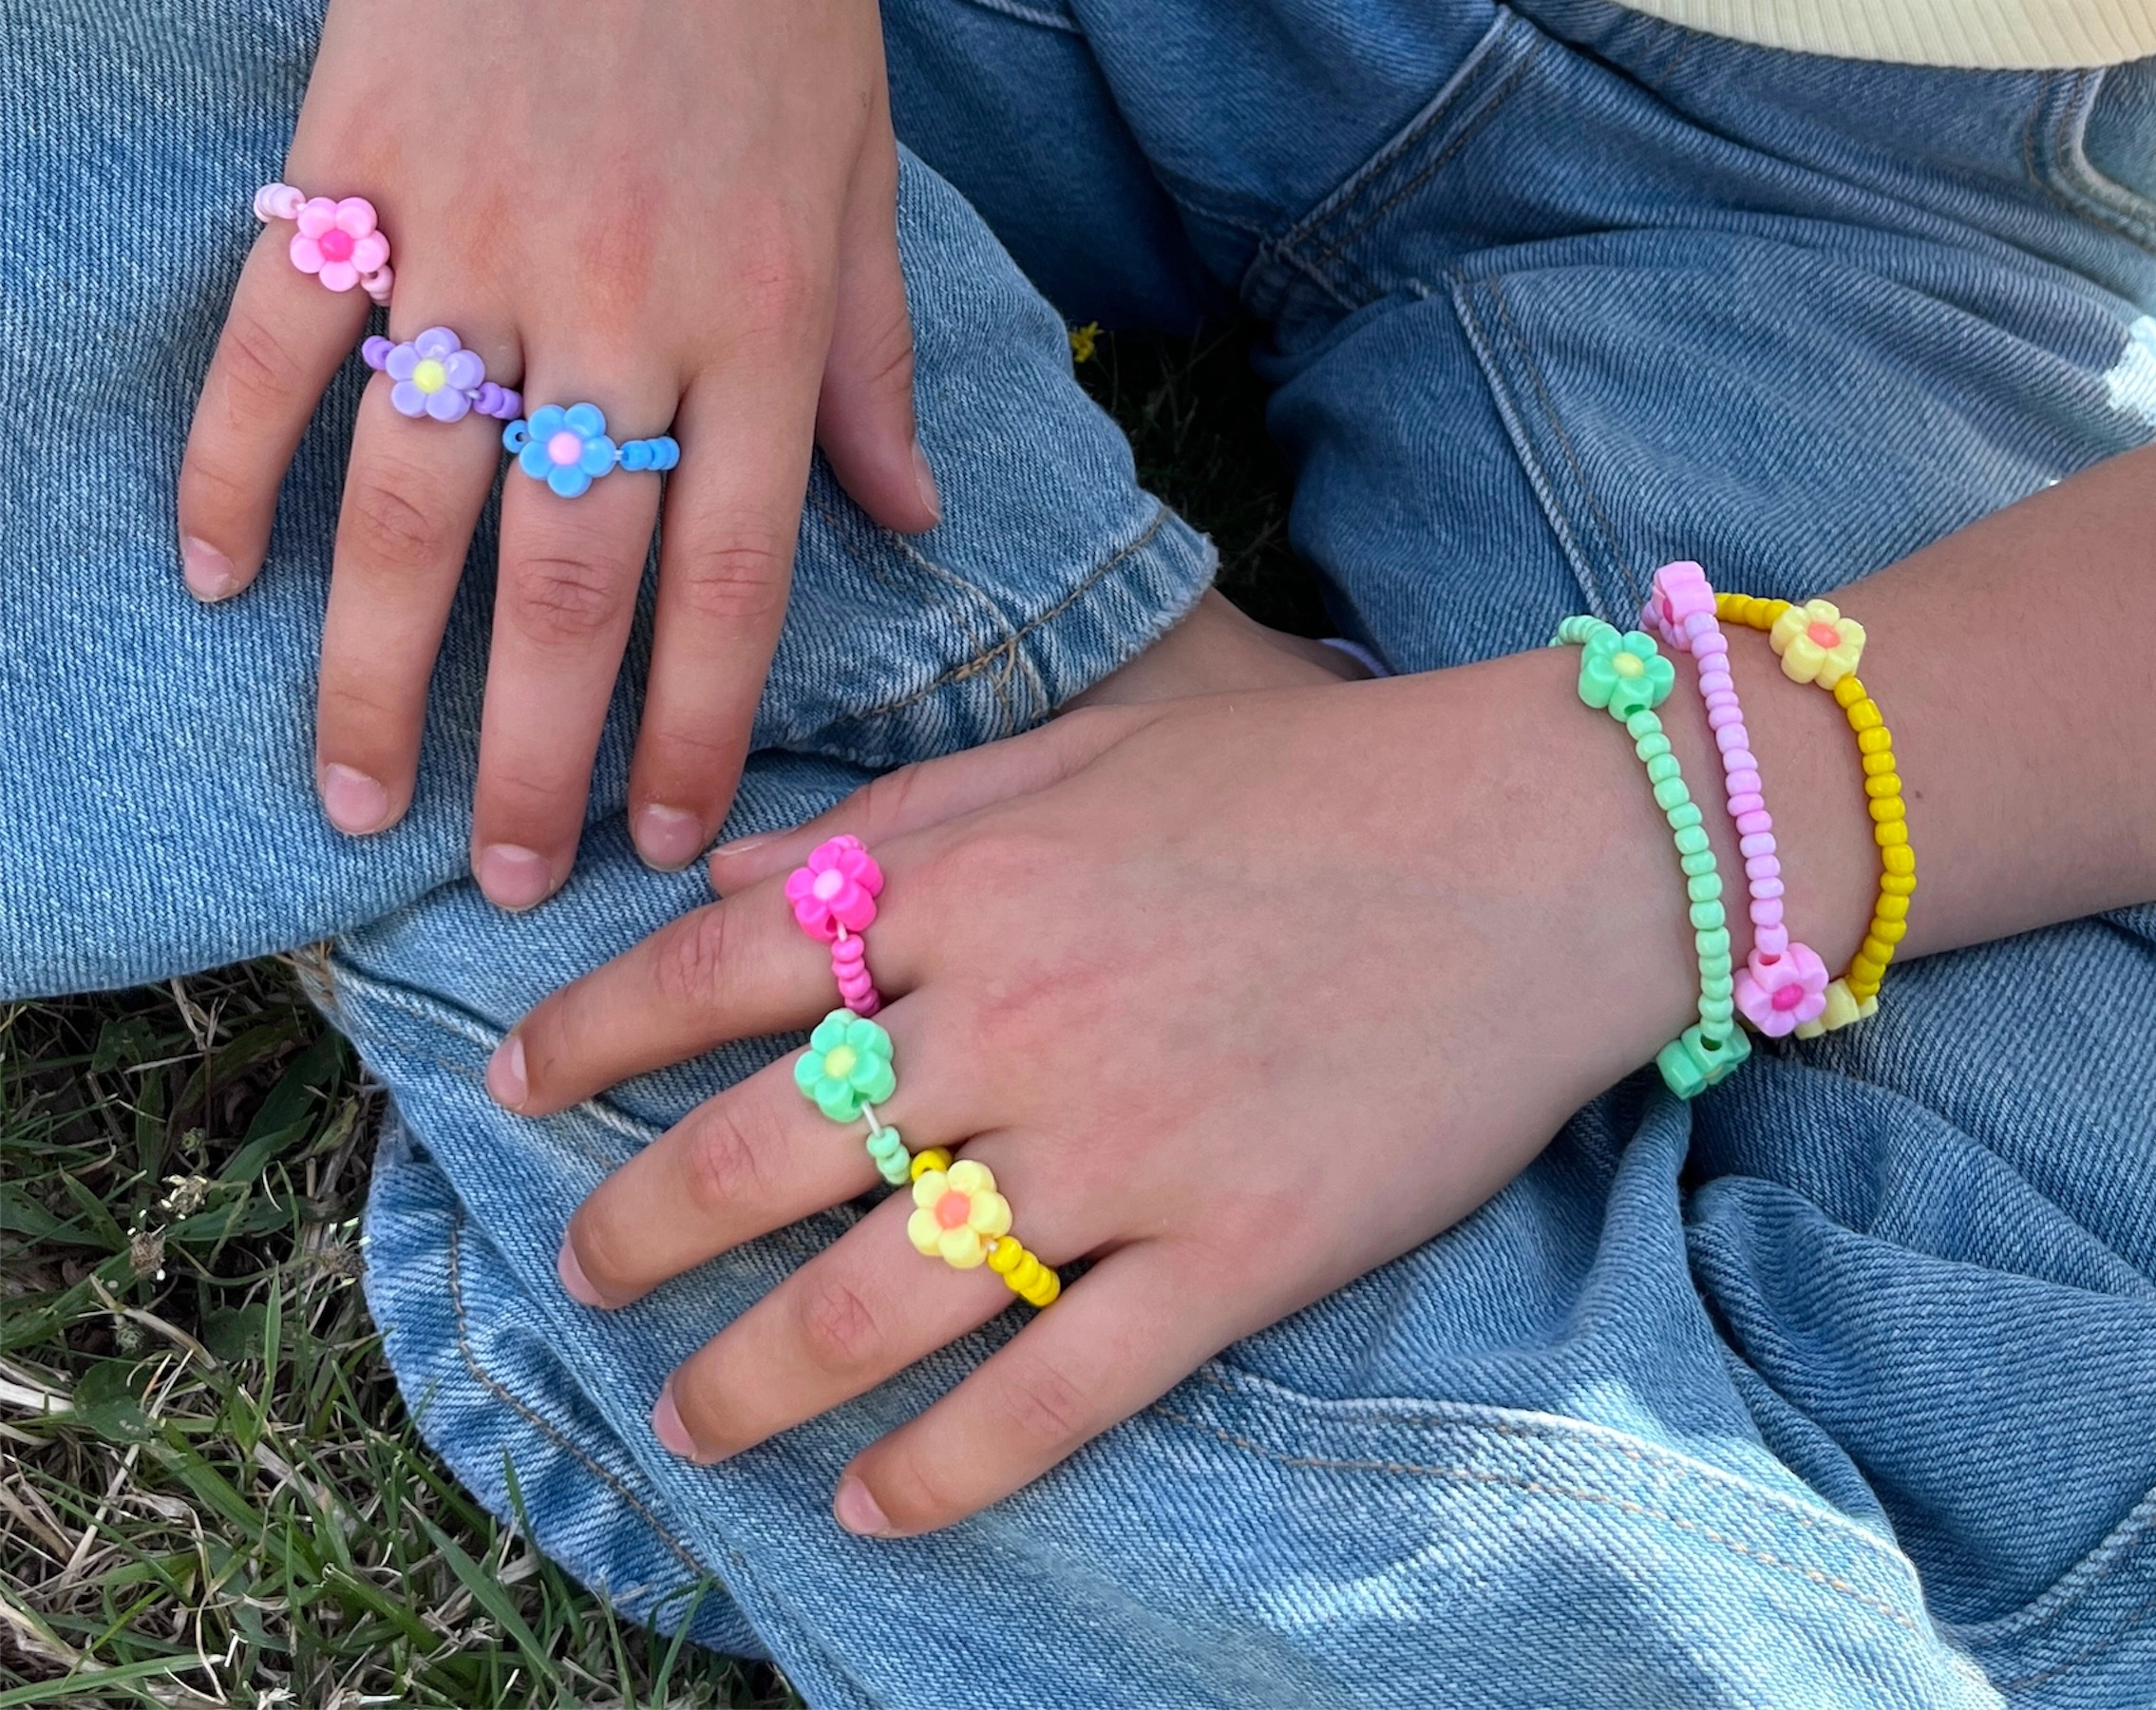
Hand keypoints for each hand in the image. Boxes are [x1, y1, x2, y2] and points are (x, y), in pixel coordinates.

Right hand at [177, 0, 931, 906]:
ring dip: (374, 666)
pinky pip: (278, 342)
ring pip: (411, 500)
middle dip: (529, 755)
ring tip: (355, 795)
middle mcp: (621, 309)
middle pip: (563, 583)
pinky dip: (230, 460)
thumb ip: (867, 368)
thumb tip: (910, 524)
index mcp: (757, 326)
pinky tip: (213, 576)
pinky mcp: (358, 159)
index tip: (657, 841)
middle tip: (495, 881)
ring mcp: (477, 237)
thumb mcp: (860, 182)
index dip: (695, 732)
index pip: (729, 585)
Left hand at [488, 661, 1712, 1534]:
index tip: (512, 1082)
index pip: (720, 966)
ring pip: (880, 1298)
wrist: (1544, 841)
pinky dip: (949, 1464)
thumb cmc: (1314, 779)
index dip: (591, 1032)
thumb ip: (904, 814)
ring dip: (754, 1376)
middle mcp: (1018, 1017)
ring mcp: (1125, 1149)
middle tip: (579, 1276)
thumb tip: (734, 867)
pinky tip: (871, 1503)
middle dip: (639, 1227)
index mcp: (974, 881)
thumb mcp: (1090, 752)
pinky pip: (1058, 1389)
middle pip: (764, 1154)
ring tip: (687, 1422)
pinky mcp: (1235, 1253)